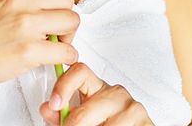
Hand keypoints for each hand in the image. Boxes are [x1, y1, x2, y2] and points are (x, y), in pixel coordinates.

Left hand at [39, 62, 154, 124]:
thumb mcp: (84, 120)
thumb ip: (64, 115)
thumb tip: (46, 108)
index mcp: (99, 87)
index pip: (79, 71)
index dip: (63, 85)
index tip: (53, 103)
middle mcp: (116, 93)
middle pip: (83, 111)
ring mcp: (132, 107)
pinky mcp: (145, 122)